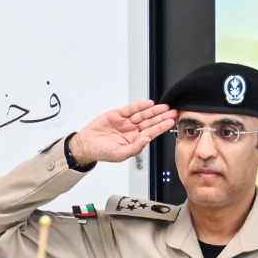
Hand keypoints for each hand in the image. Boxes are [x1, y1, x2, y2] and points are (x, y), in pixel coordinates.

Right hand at [64, 102, 178, 166]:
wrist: (85, 145)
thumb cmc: (101, 152)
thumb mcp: (119, 154)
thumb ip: (135, 148)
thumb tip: (147, 140)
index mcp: (134, 141)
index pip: (151, 133)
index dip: (161, 127)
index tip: (171, 122)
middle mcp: (132, 131)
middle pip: (150, 122)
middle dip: (161, 117)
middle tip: (172, 112)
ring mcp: (125, 122)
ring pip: (142, 115)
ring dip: (153, 110)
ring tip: (164, 107)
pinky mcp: (118, 115)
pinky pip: (131, 109)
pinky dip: (140, 106)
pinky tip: (148, 103)